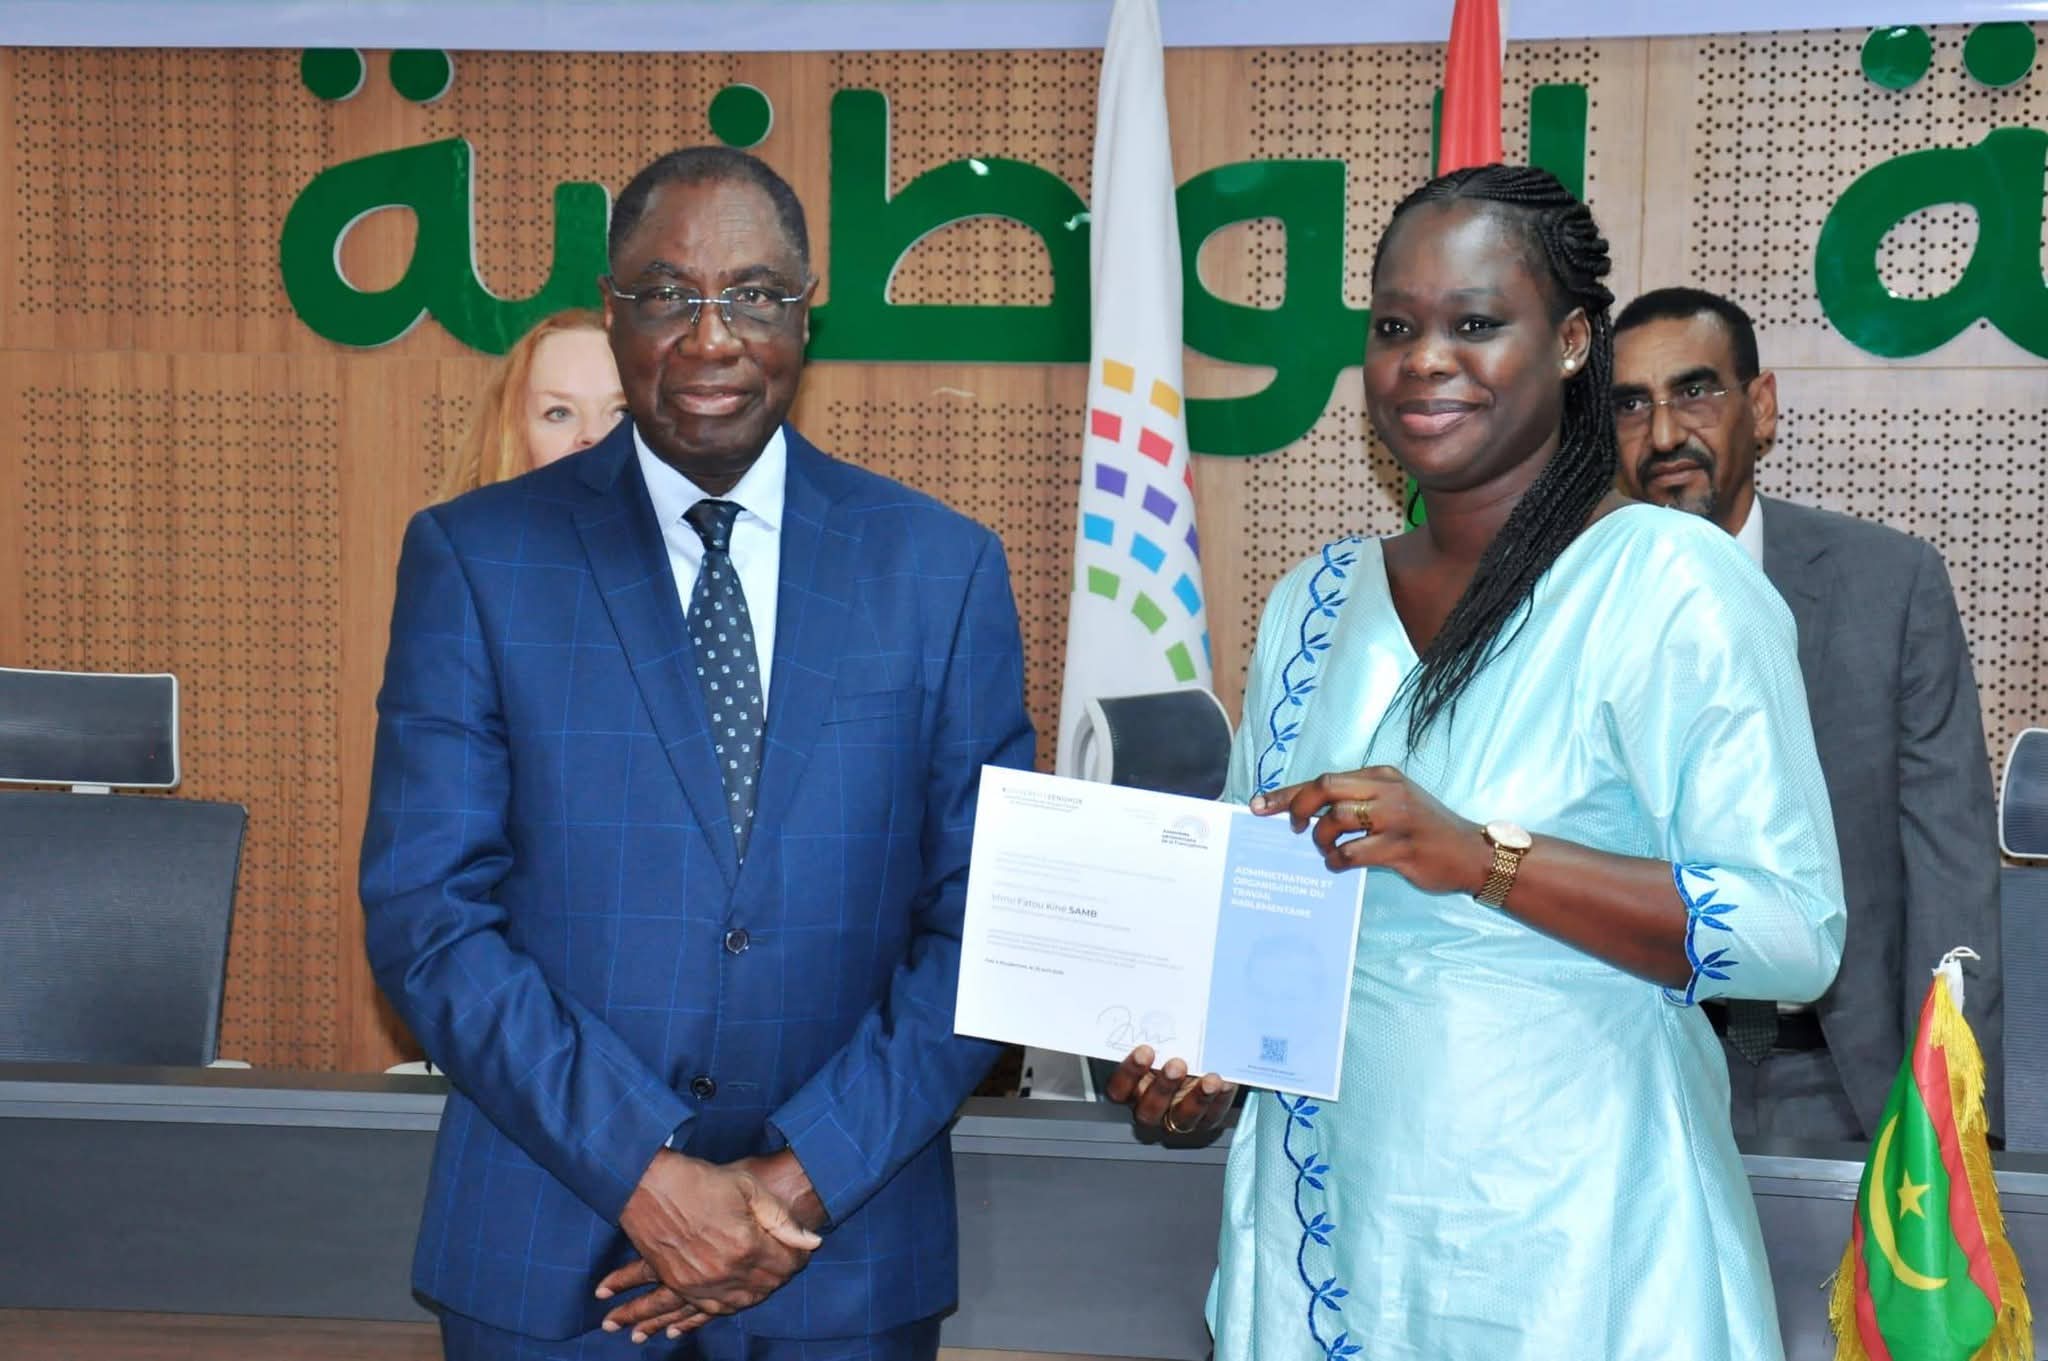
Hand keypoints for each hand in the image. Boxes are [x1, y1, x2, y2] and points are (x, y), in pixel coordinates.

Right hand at [600, 1150, 820, 1339]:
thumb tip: (812, 1242)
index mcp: (746, 1244)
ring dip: (760, 1289)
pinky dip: (731, 1302)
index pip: (788, 1264)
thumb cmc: (699, 1180)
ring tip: (764, 1273)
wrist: (647, 1186)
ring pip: (744, 1301)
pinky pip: (713, 1308)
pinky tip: (738, 1291)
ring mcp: (702, 1283)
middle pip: (769, 1285)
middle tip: (785, 1257)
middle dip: (783, 1272)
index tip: (800, 1248)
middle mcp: (726, 1271)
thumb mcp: (748, 1187)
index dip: (799, 1256)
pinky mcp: (682, 1286)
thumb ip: (782, 1220)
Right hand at [1103, 1045, 1234, 1137]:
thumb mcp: (1159, 1040)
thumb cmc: (1171, 1047)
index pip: (1119, 1089)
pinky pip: (1211, 1116)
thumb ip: (1155, 1034)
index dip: (1130, 1073)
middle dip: (1163, 1087)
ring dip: (1196, 1099)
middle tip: (1177, 1064)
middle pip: (1149, 1109)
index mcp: (1131, 1089)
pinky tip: (1225, 1083)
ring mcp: (1177, 1118)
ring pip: (1181, 1118)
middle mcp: (1150, 1108)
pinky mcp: (1204, 1120)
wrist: (1200, 1058)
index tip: (1145, 1050)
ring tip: (1210, 1080)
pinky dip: (1219, 1100)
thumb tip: (1157, 1006)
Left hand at [1253, 766, 1487, 895]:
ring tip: (1328, 850)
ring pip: (1336, 819)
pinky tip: (1341, 864)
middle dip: (1298, 809)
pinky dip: (1338, 860)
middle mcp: (1387, 791)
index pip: (1324, 778)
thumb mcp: (1394, 802)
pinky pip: (1354, 852)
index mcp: (1381, 776)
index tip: (1259, 805)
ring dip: (1323, 839)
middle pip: (1325, 788)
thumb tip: (1306, 812)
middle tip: (1295, 831)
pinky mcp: (1401, 847)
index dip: (1287, 793)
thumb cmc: (1425, 829)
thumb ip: (1358, 801)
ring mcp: (1396, 818)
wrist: (1472, 853)